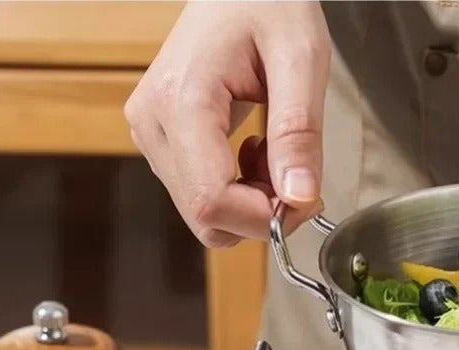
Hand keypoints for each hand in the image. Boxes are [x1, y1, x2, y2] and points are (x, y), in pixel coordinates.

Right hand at [124, 0, 330, 246]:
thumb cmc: (270, 1)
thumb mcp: (301, 58)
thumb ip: (299, 132)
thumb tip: (298, 198)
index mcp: (181, 101)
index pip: (213, 201)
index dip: (265, 218)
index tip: (307, 200)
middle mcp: (153, 123)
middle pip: (206, 216)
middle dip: (261, 215)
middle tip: (298, 178)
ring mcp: (151, 133)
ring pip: (205, 213)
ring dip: (252, 203)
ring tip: (277, 152)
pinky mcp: (161, 139)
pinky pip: (202, 195)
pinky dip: (239, 192)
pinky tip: (256, 152)